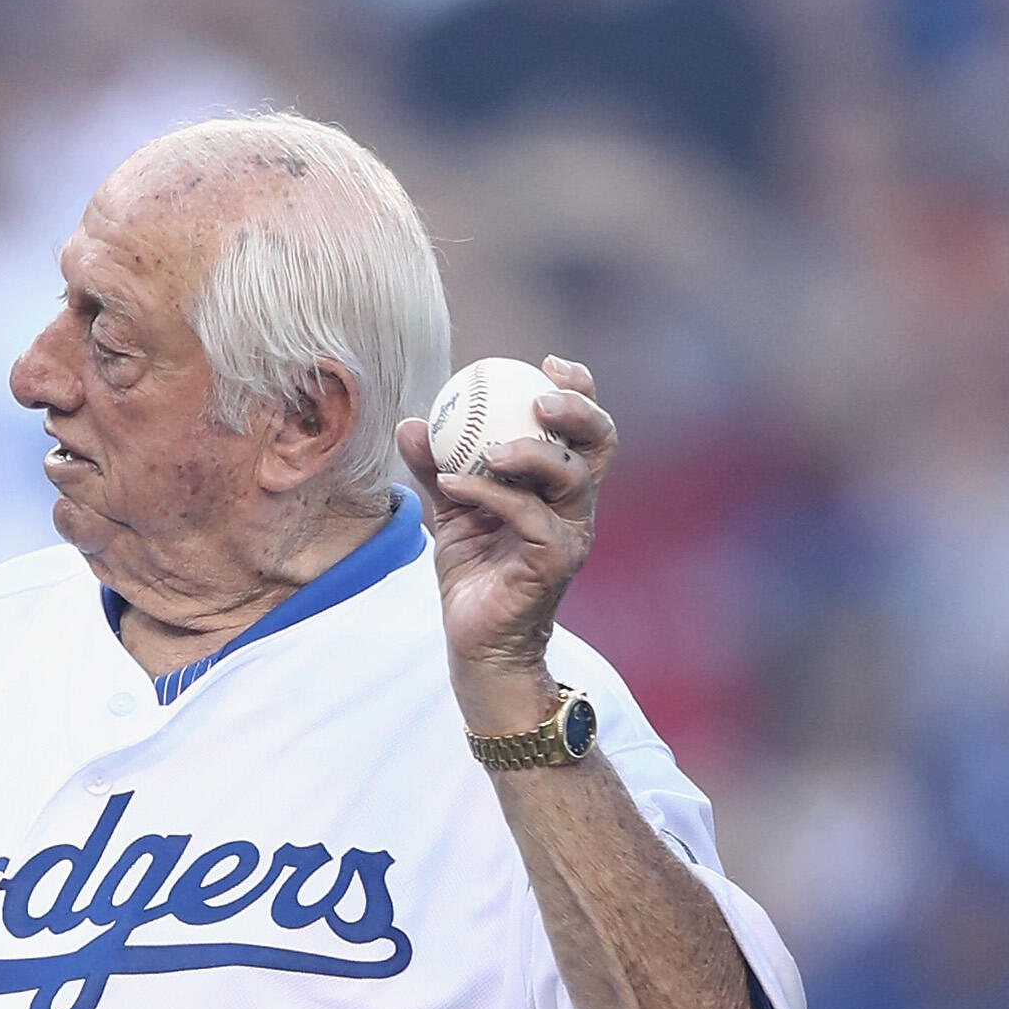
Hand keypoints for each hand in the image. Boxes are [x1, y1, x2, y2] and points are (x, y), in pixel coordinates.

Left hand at [393, 356, 617, 732]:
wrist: (476, 644)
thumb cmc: (474, 578)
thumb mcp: (452, 515)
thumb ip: (435, 469)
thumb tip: (408, 422)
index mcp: (560, 487)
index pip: (584, 430)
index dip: (577, 390)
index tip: (546, 363)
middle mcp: (576, 507)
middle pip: (599, 443)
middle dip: (578, 410)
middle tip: (541, 395)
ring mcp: (570, 535)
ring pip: (571, 477)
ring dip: (531, 453)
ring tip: (489, 447)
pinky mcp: (554, 564)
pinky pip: (528, 517)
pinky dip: (489, 495)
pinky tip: (453, 484)